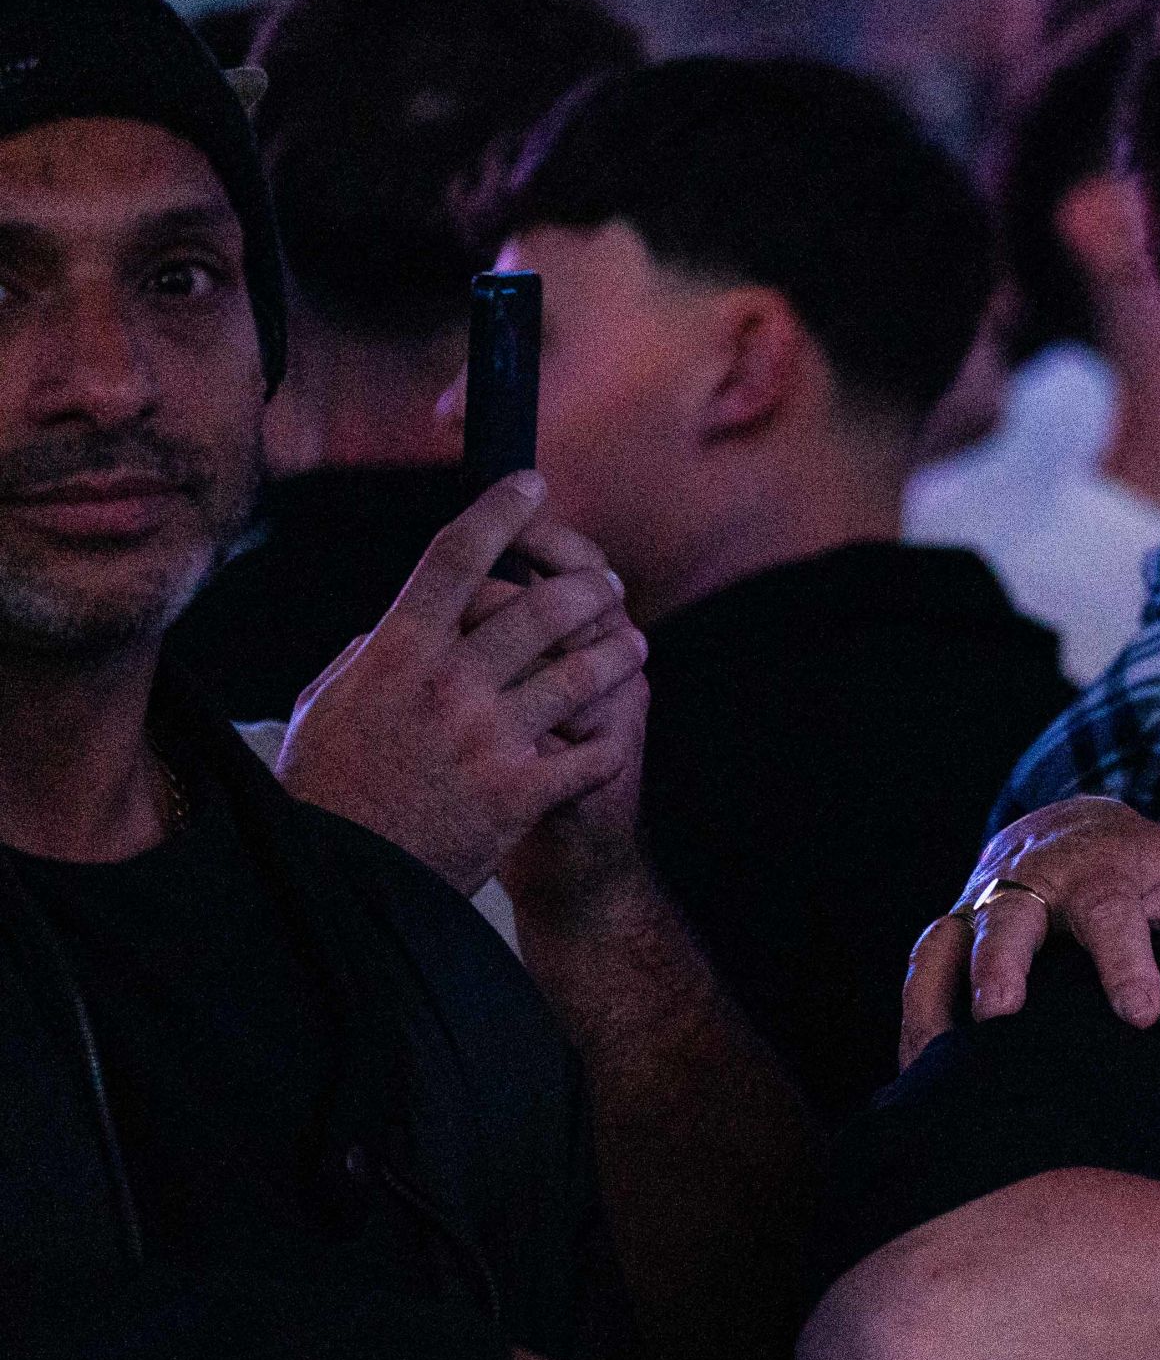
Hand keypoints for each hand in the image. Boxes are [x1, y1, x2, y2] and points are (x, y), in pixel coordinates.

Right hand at [280, 474, 646, 895]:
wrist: (343, 875)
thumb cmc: (325, 785)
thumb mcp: (326, 703)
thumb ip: (370, 656)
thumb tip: (398, 624)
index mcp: (395, 651)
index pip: (455, 557)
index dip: (499, 512)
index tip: (530, 483)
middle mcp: (448, 683)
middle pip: (541, 606)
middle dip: (587, 588)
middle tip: (606, 585)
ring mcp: (489, 737)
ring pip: (582, 671)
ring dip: (618, 653)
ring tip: (633, 645)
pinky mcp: (521, 792)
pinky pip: (591, 755)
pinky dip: (607, 744)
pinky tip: (614, 739)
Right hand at [901, 798, 1159, 1066]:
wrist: (1072, 828)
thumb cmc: (1140, 870)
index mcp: (1097, 875)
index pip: (1110, 915)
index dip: (1125, 964)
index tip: (1141, 1015)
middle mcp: (1029, 885)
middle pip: (1006, 919)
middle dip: (1000, 964)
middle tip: (1001, 1015)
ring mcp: (981, 907)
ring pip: (947, 944)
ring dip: (938, 997)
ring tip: (939, 1060)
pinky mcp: (953, 931)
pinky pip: (923, 970)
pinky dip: (917, 1016)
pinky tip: (921, 1070)